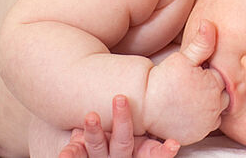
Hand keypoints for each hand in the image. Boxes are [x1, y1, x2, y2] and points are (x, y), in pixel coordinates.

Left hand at [59, 95, 179, 157]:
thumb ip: (151, 124)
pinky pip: (76, 156)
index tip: (173, 143)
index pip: (152, 154)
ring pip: (98, 147)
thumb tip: (180, 94)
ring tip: (90, 116)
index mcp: (136, 153)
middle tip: (119, 98)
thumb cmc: (124, 145)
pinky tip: (65, 153)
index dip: (163, 151)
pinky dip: (71, 154)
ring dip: (95, 132)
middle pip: (123, 141)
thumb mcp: (140, 140)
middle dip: (122, 120)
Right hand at [144, 20, 227, 144]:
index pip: (220, 77)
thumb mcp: (183, 58)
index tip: (192, 76)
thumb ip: (202, 42)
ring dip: (209, 106)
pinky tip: (190, 111)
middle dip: (210, 91)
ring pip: (217, 111)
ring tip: (190, 99)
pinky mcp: (198, 135)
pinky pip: (209, 125)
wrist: (145, 104)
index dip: (206, 75)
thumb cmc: (164, 78)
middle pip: (222, 95)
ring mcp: (206, 123)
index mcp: (213, 85)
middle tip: (190, 88)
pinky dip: (203, 120)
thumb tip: (209, 23)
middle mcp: (213, 106)